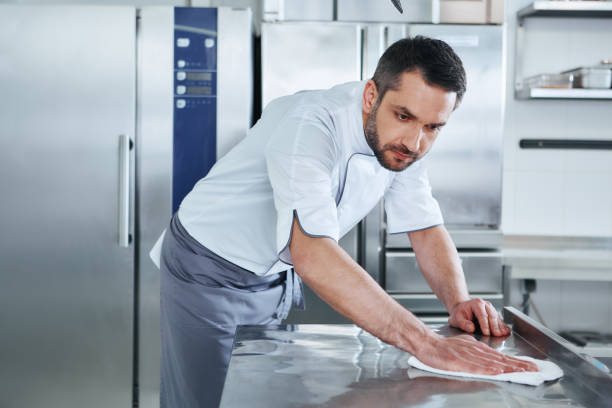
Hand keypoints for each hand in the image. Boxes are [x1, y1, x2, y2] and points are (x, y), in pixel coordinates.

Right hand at [416, 333, 537, 374]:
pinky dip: (488, 369)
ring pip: (492, 363)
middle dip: (518, 364)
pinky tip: (498, 371)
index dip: (516, 361)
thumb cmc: (444, 346)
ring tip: (522, 371)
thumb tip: (489, 356)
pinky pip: (476, 367)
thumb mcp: (465, 344)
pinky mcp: (459, 363)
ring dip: (508, 367)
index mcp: (478, 348)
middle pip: (500, 359)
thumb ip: (477, 350)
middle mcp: (476, 351)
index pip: (501, 355)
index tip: (530, 365)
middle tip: (534, 369)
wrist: (428, 344)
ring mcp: (468, 357)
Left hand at [448, 298, 509, 336]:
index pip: (482, 315)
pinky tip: (506, 331)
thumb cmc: (460, 313)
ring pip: (497, 317)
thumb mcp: (456, 318)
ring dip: (500, 327)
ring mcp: (490, 308)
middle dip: (494, 326)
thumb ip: (463, 323)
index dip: (485, 324)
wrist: (462, 308)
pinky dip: (503, 326)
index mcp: (476, 303)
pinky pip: (499, 319)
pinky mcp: (494, 313)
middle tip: (497, 335)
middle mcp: (485, 304)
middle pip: (491, 316)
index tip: (486, 333)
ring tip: (502, 334)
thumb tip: (471, 328)